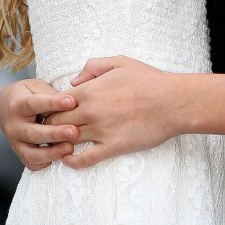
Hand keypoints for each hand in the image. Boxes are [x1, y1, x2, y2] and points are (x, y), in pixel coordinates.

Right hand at [0, 79, 78, 169]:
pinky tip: (60, 158)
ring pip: (31, 153)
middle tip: (74, 131)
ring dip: (51, 153)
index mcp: (17, 105)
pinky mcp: (20, 153)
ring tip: (70, 148)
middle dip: (54, 133)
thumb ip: (51, 94)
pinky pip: (31, 163)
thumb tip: (72, 101)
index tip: (71, 102)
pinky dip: (45, 162)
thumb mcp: (36, 87)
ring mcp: (15, 142)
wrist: (7, 105)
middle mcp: (13, 126)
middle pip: (33, 132)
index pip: (34, 104)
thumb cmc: (28, 94)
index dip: (53, 103)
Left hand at [50, 56, 178, 168]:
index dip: (51, 108)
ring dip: (60, 144)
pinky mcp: (113, 147)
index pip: (55, 103)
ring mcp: (101, 131)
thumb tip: (74, 81)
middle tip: (51, 130)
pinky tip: (69, 160)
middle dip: (51, 127)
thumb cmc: (149, 80)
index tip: (53, 112)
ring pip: (67, 141)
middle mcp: (91, 111)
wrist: (173, 102)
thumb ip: (93, 67)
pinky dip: (72, 162)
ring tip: (57, 145)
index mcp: (90, 91)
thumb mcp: (120, 62)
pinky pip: (85, 159)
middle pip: (56, 123)